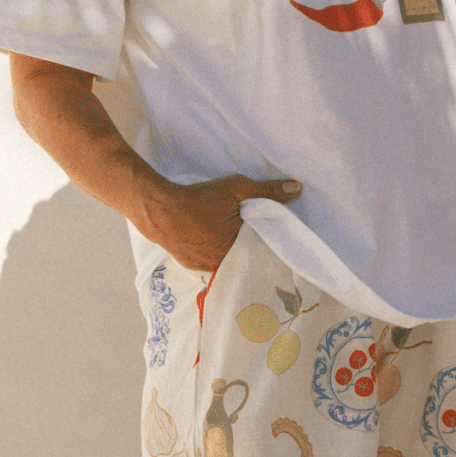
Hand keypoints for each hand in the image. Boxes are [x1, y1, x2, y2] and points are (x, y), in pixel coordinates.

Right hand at [138, 173, 301, 271]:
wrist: (159, 209)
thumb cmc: (200, 199)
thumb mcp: (237, 189)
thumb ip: (268, 191)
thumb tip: (296, 189)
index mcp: (239, 250)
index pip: (261, 251)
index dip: (267, 242)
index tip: (272, 235)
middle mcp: (223, 265)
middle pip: (244, 257)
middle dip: (249, 248)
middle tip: (252, 234)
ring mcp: (206, 268)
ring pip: (226, 261)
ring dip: (230, 251)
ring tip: (229, 237)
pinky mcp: (191, 266)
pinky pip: (209, 262)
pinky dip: (213, 253)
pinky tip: (211, 240)